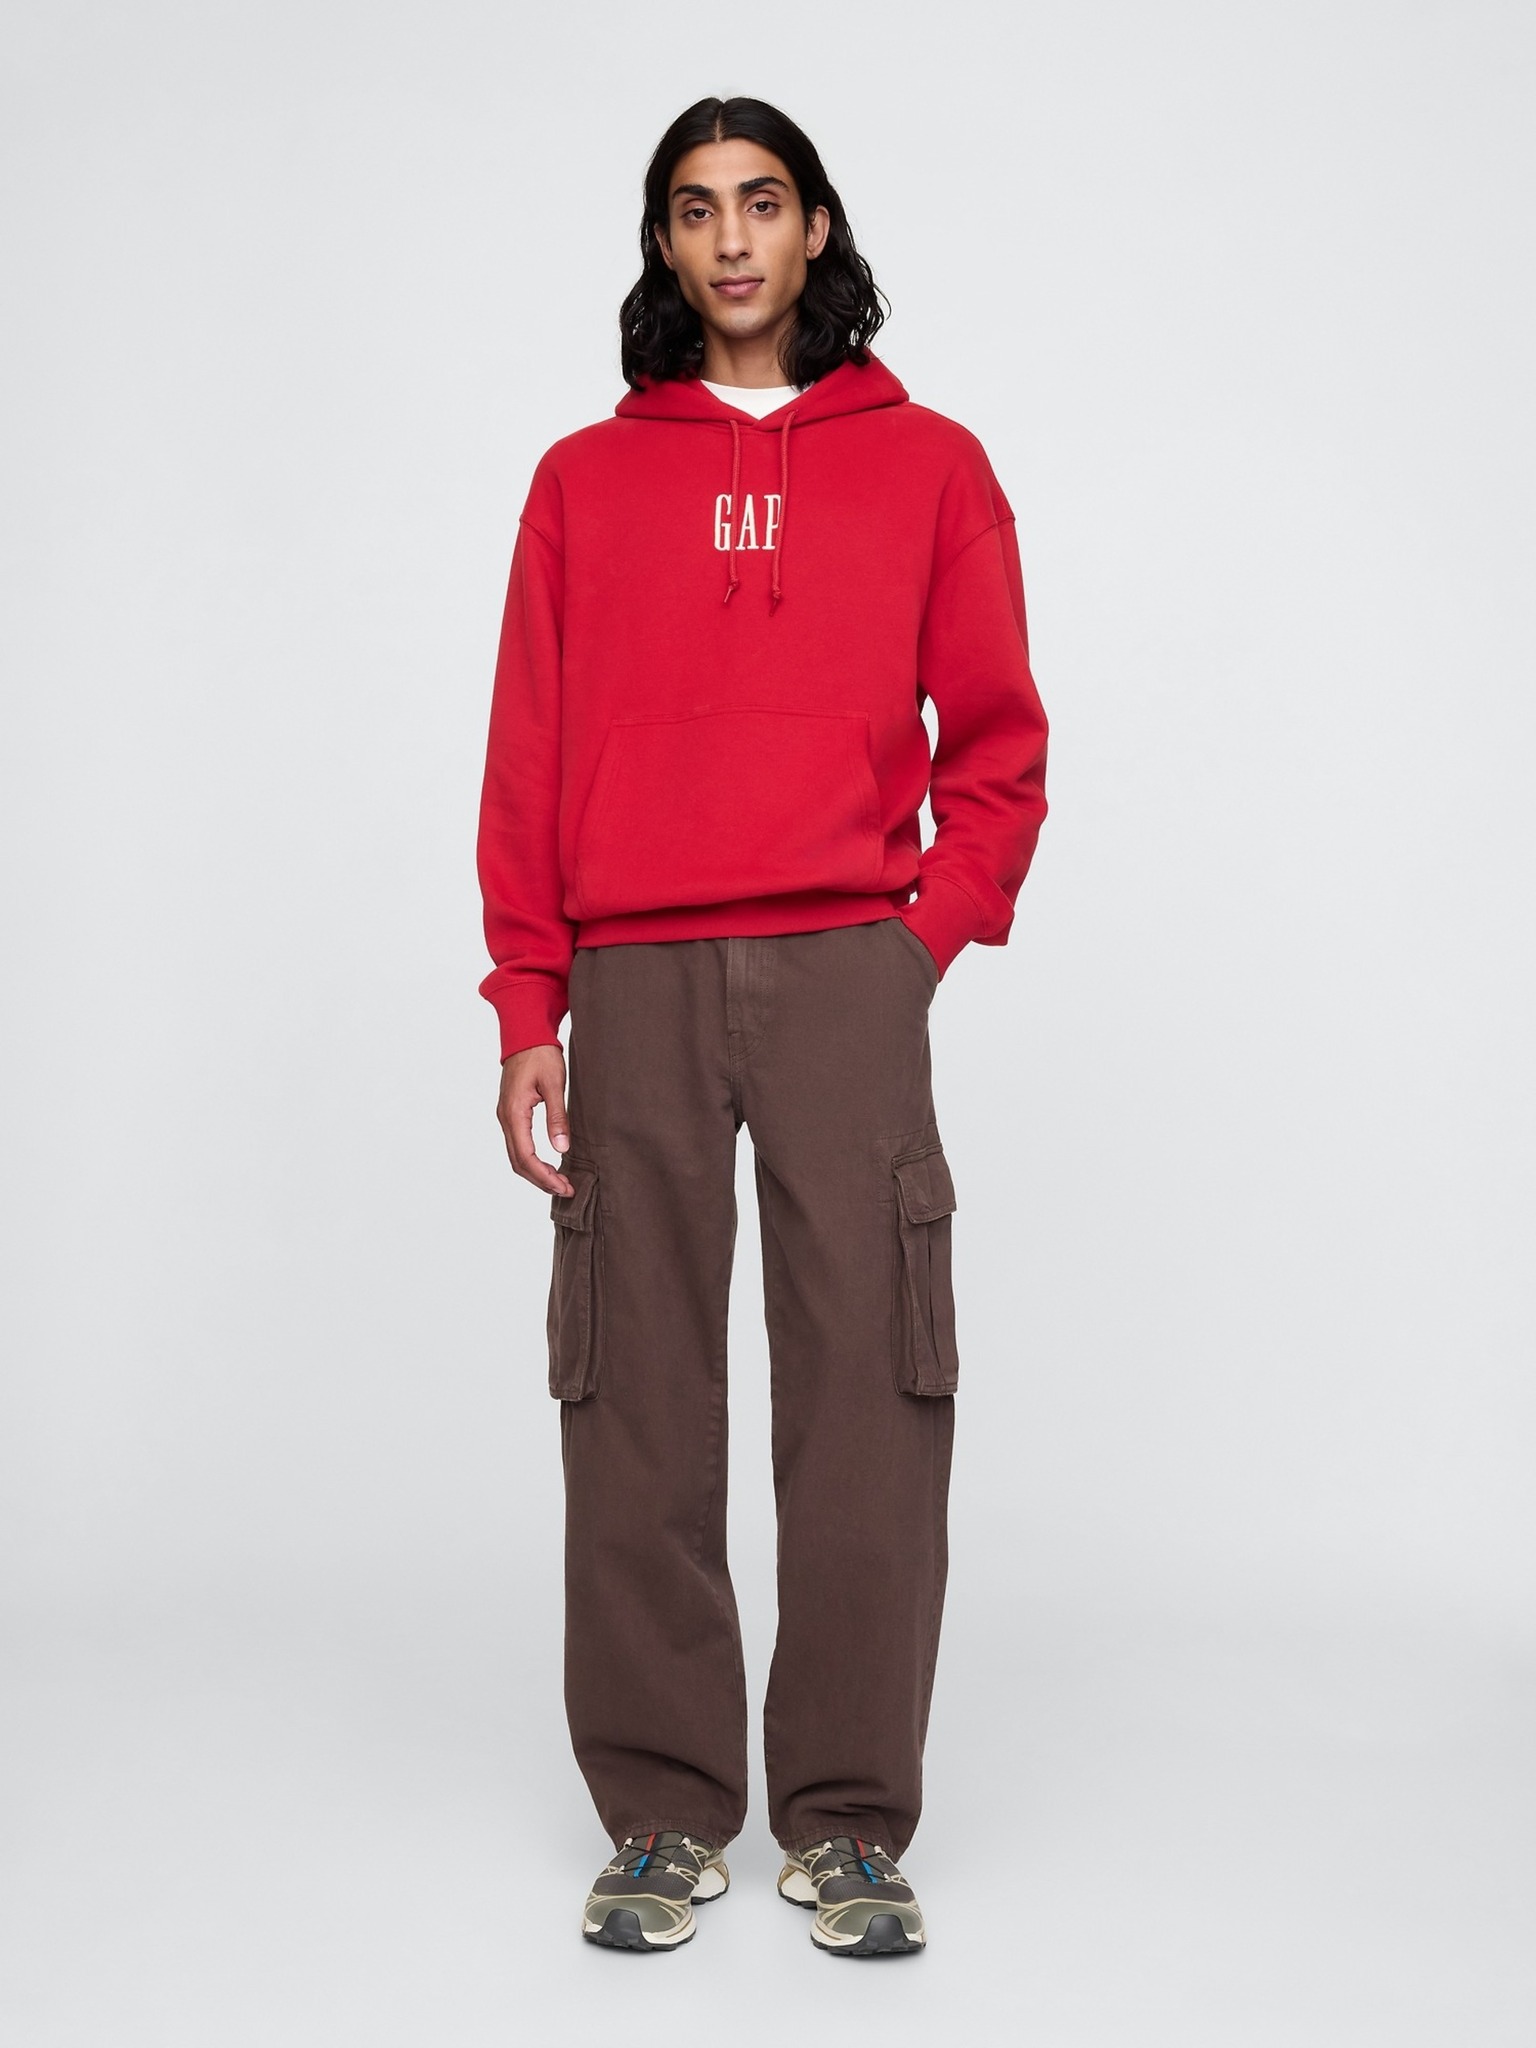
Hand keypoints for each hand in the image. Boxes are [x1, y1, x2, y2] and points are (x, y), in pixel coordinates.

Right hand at [497, 1045, 574, 1196]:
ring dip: (536, 1172)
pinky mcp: (511, 1113)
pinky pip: (518, 1144)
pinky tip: (548, 1164)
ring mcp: (506, 1116)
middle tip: (566, 1189)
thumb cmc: (541, 1055)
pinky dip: (532, 1160)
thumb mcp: (555, 1084)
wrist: (526, 1034)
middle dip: (541, 1180)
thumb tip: (560, 1148)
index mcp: (514, 1112)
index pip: (525, 1156)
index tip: (564, 1186)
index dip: (544, 1176)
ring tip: (559, 1181)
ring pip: (516, 1155)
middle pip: (518, 1162)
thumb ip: (557, 1117)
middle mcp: (505, 1118)